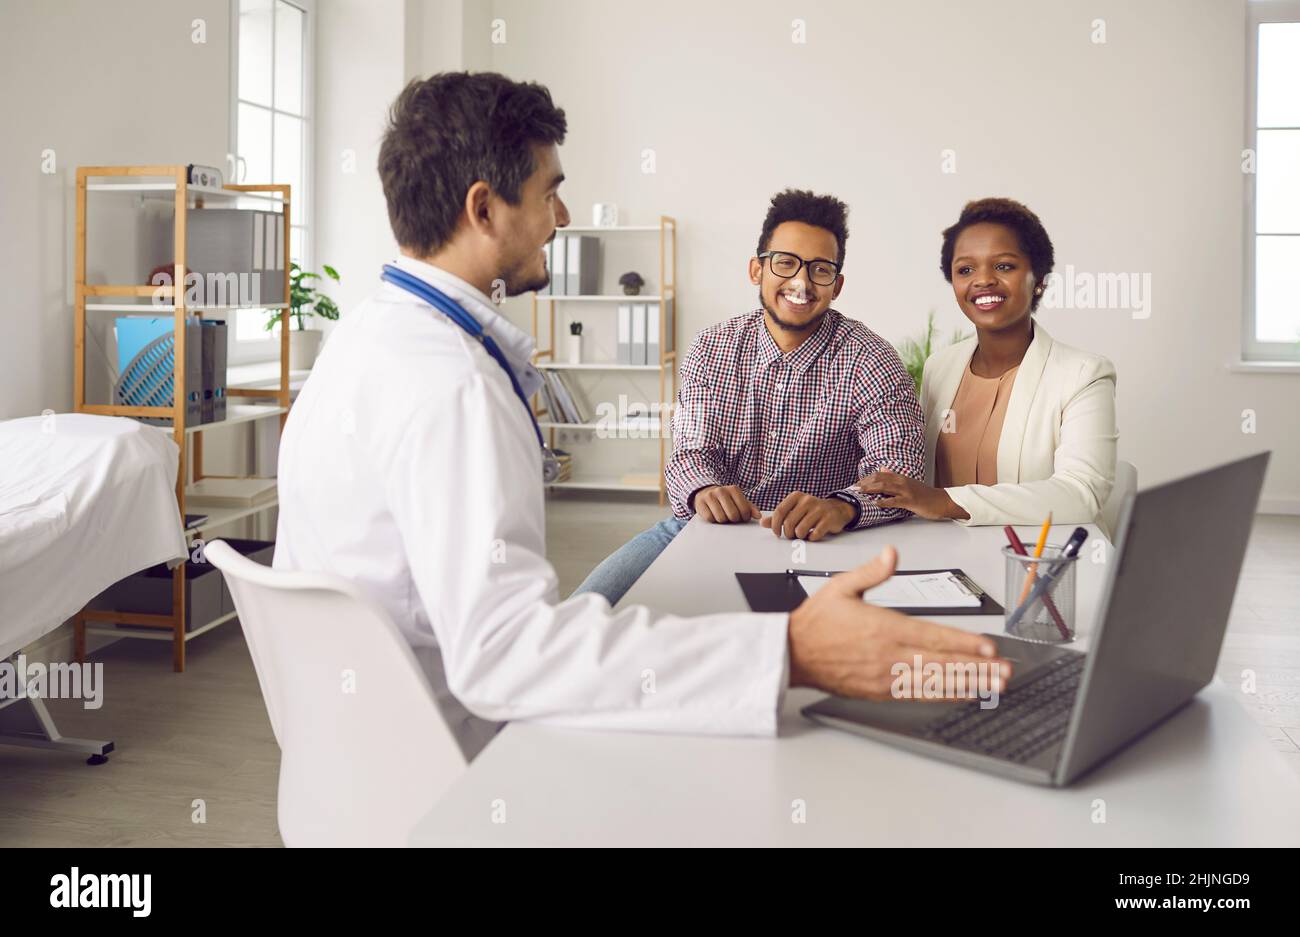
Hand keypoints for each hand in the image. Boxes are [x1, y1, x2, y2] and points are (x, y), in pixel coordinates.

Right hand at [693, 485, 760, 523]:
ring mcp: (710, 497)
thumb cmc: (725, 499)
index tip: (742, 516)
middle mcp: (721, 491)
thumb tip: (758, 516)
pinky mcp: (700, 504)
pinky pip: (710, 519)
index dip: (744, 517)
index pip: (744, 510)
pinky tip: (713, 514)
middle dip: (733, 519)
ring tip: (722, 514)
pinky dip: (713, 520)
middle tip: (731, 517)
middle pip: (733, 515)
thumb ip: (750, 507)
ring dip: (723, 520)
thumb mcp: (738, 500)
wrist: (705, 493)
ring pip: (721, 518)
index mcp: (733, 489)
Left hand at [760, 491, 854, 540]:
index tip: (777, 533)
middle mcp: (807, 500)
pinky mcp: (828, 519)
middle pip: (789, 523)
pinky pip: (814, 534)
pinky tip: (813, 534)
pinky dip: (812, 538)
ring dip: (800, 536)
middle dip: (788, 533)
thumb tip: (762, 522)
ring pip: (800, 530)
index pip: (779, 511)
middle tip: (792, 535)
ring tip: (803, 534)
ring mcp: (819, 509)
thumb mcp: (794, 510)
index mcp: (796, 497)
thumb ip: (778, 516)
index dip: (775, 525)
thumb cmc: (811, 511)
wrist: (836, 509)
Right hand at [788, 546, 1009, 699]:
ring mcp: (884, 676)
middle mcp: (887, 655)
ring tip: (994, 684)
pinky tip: (963, 693)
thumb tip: (893, 554)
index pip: (932, 635)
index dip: (963, 643)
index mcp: (882, 626)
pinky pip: (918, 694)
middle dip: (977, 667)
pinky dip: (943, 694)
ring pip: (934, 682)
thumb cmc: (816, 621)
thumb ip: (872, 571)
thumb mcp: (841, 586)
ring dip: (967, 683)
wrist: (792, 654)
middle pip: (941, 663)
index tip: (988, 647)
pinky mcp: (879, 691)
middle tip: (1005, 670)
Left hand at [856, 470, 969, 519]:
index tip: (857, 483)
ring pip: (885, 487)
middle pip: (880, 478)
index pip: (880, 474)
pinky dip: (884, 501)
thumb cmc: (924, 495)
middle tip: (854, 488)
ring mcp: (906, 491)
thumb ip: (894, 476)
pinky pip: (895, 500)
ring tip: (861, 492)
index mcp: (901, 477)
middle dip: (865, 483)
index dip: (867, 478)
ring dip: (871, 489)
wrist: (941, 501)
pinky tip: (876, 503)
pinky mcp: (910, 501)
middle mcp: (902, 482)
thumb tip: (882, 468)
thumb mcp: (908, 483)